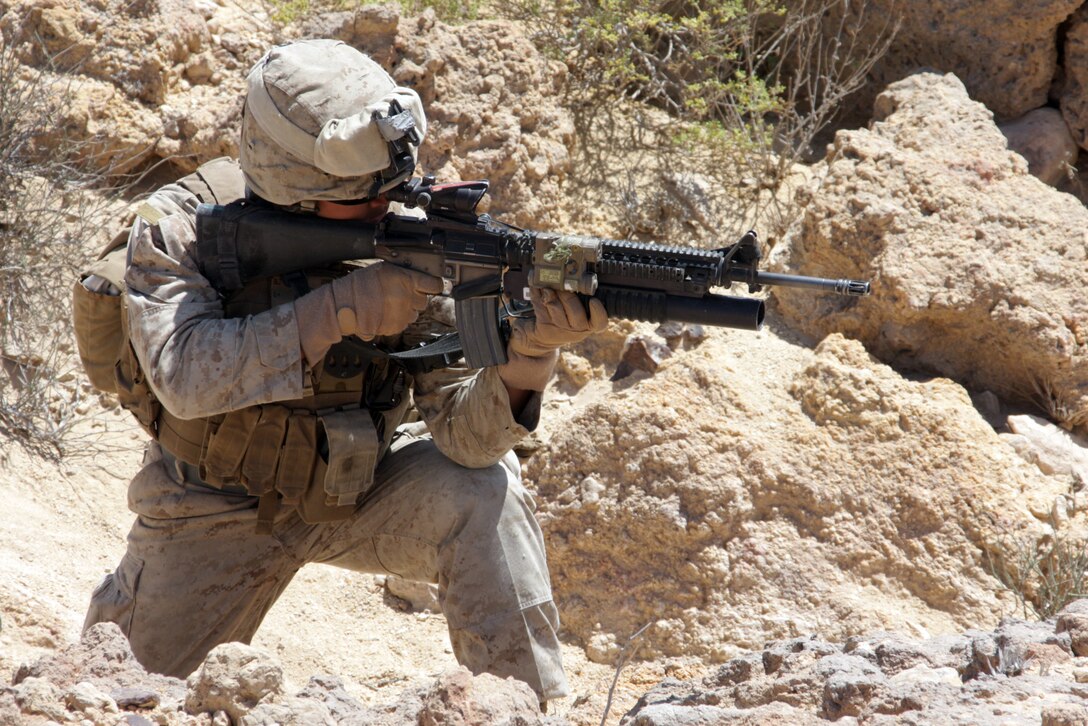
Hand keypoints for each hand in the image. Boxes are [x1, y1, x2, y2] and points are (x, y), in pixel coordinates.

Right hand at [295, 262, 441, 366]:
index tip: (432, 286)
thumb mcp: (383, 270)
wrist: (342, 306)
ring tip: (389, 304)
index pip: (434, 284)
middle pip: (424, 300)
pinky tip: (385, 313)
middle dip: (415, 298)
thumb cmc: (358, 285)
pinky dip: (398, 319)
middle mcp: (406, 297)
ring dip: (406, 309)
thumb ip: (403, 275)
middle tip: (400, 294)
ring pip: (415, 313)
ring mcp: (402, 314)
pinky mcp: (396, 327)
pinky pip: (404, 323)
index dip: (434, 285)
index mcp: (404, 279)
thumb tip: (420, 279)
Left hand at [498, 287, 607, 391]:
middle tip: (562, 283)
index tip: (593, 301)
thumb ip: (579, 298)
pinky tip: (536, 286)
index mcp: (589, 325)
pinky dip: (537, 295)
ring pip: (557, 308)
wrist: (540, 340)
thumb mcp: (574, 313)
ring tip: (546, 285)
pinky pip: (541, 308)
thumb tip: (574, 279)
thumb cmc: (562, 319)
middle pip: (575, 311)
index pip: (600, 323)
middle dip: (567, 295)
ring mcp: (560, 331)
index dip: (598, 312)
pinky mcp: (544, 329)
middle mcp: (577, 330)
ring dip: (551, 293)